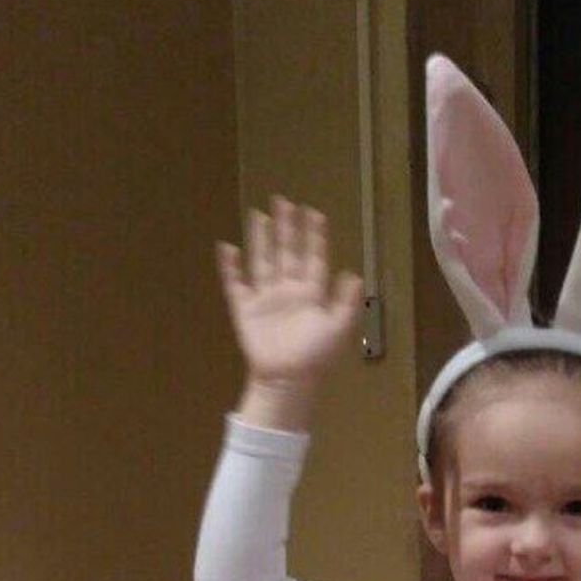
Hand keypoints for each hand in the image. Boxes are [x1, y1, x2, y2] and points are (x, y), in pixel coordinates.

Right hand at [216, 196, 362, 386]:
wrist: (288, 379)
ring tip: (259, 214)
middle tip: (283, 201)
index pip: (314, 258)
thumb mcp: (338, 328)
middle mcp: (288, 291)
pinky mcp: (245, 309)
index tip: (314, 212)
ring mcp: (266, 298)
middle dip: (286, 228)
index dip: (314, 236)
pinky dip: (230, 266)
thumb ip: (347, 302)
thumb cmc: (315, 356)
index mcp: (311, 294)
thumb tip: (355, 274)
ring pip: (263, 260)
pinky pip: (235, 283)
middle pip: (287, 252)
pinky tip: (226, 247)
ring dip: (261, 238)